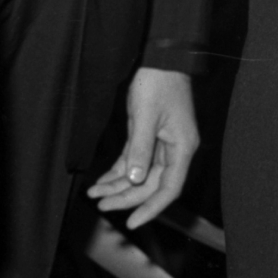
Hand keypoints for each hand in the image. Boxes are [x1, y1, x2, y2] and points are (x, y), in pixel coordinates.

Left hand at [86, 65, 199, 227]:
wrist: (159, 54)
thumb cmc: (157, 80)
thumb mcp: (145, 114)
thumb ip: (140, 148)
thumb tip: (134, 180)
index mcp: (182, 147)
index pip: (168, 188)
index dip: (150, 208)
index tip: (132, 222)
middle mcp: (175, 149)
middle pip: (151, 183)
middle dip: (126, 196)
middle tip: (100, 203)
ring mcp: (162, 142)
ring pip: (140, 173)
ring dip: (119, 184)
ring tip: (95, 194)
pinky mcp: (149, 133)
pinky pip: (134, 159)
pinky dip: (119, 170)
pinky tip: (104, 179)